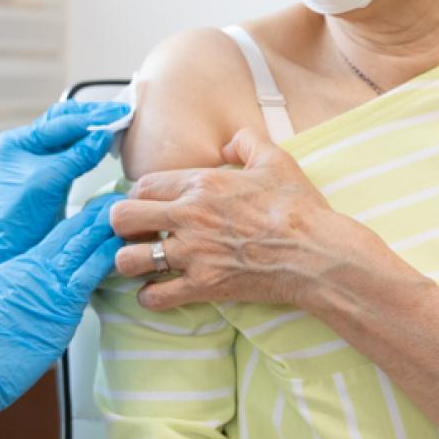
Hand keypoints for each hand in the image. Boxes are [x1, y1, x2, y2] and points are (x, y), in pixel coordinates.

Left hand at [0, 99, 127, 306]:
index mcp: (19, 141)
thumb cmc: (22, 218)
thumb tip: (104, 133)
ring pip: (73, 133)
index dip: (91, 118)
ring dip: (95, 128)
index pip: (60, 120)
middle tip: (124, 114)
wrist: (13, 249)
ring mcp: (41, 157)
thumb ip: (77, 156)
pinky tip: (109, 143)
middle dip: (95, 117)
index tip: (119, 115)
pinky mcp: (54, 172)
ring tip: (121, 124)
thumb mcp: (49, 182)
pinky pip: (76, 150)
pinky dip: (93, 145)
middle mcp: (28, 144)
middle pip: (66, 120)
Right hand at [0, 195, 123, 438]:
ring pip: (80, 247)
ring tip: (126, 212)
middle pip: (68, 233)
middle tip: (117, 199)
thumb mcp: (3, 308)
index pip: (54, 238)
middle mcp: (31, 267)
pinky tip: (119, 246)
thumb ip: (27, 295)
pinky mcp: (59, 303)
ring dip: (104, 228)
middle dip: (93, 216)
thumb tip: (46, 299)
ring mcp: (45, 283)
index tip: (95, 210)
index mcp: (19, 267)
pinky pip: (88, 274)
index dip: (77, 222)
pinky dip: (105, 257)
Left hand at [109, 128, 374, 310]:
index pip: (140, 185)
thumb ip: (245, 142)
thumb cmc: (298, 206)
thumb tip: (228, 144)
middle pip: (121, 218)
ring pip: (128, 259)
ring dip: (129, 262)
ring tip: (143, 262)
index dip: (137, 195)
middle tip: (136, 232)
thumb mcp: (275, 159)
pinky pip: (155, 296)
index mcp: (201, 184)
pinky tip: (160, 290)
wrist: (317, 252)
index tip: (146, 205)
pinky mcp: (204, 286)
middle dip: (121, 225)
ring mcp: (193, 254)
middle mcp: (189, 217)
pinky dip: (151, 296)